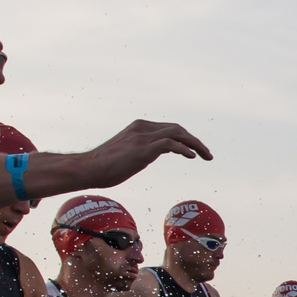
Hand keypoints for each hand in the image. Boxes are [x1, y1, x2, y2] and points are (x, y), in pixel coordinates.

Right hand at [82, 120, 212, 187]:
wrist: (88, 168)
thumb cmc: (103, 167)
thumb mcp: (127, 154)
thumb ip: (141, 150)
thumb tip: (150, 154)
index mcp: (140, 128)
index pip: (170, 128)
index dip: (186, 139)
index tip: (197, 151)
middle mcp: (143, 129)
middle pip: (177, 129)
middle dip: (195, 141)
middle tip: (208, 155)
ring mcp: (142, 137)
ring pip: (177, 133)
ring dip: (195, 144)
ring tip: (206, 156)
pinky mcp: (141, 149)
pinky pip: (169, 144)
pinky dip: (183, 149)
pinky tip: (191, 157)